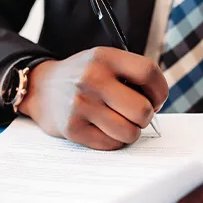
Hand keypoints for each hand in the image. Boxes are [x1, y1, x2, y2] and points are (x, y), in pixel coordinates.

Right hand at [19, 47, 167, 149]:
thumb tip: (157, 104)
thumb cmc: (84, 77)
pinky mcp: (73, 128)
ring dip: (131, 131)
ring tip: (120, 121)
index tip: (156, 100)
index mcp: (105, 58)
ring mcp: (80, 105)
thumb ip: (132, 76)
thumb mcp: (105, 62)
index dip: (160, 91)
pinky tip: (104, 128)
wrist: (42, 89)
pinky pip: (112, 144)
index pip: (148, 73)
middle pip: (142, 110)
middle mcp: (92, 79)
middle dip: (145, 117)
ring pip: (130, 132)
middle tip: (136, 114)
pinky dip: (115, 140)